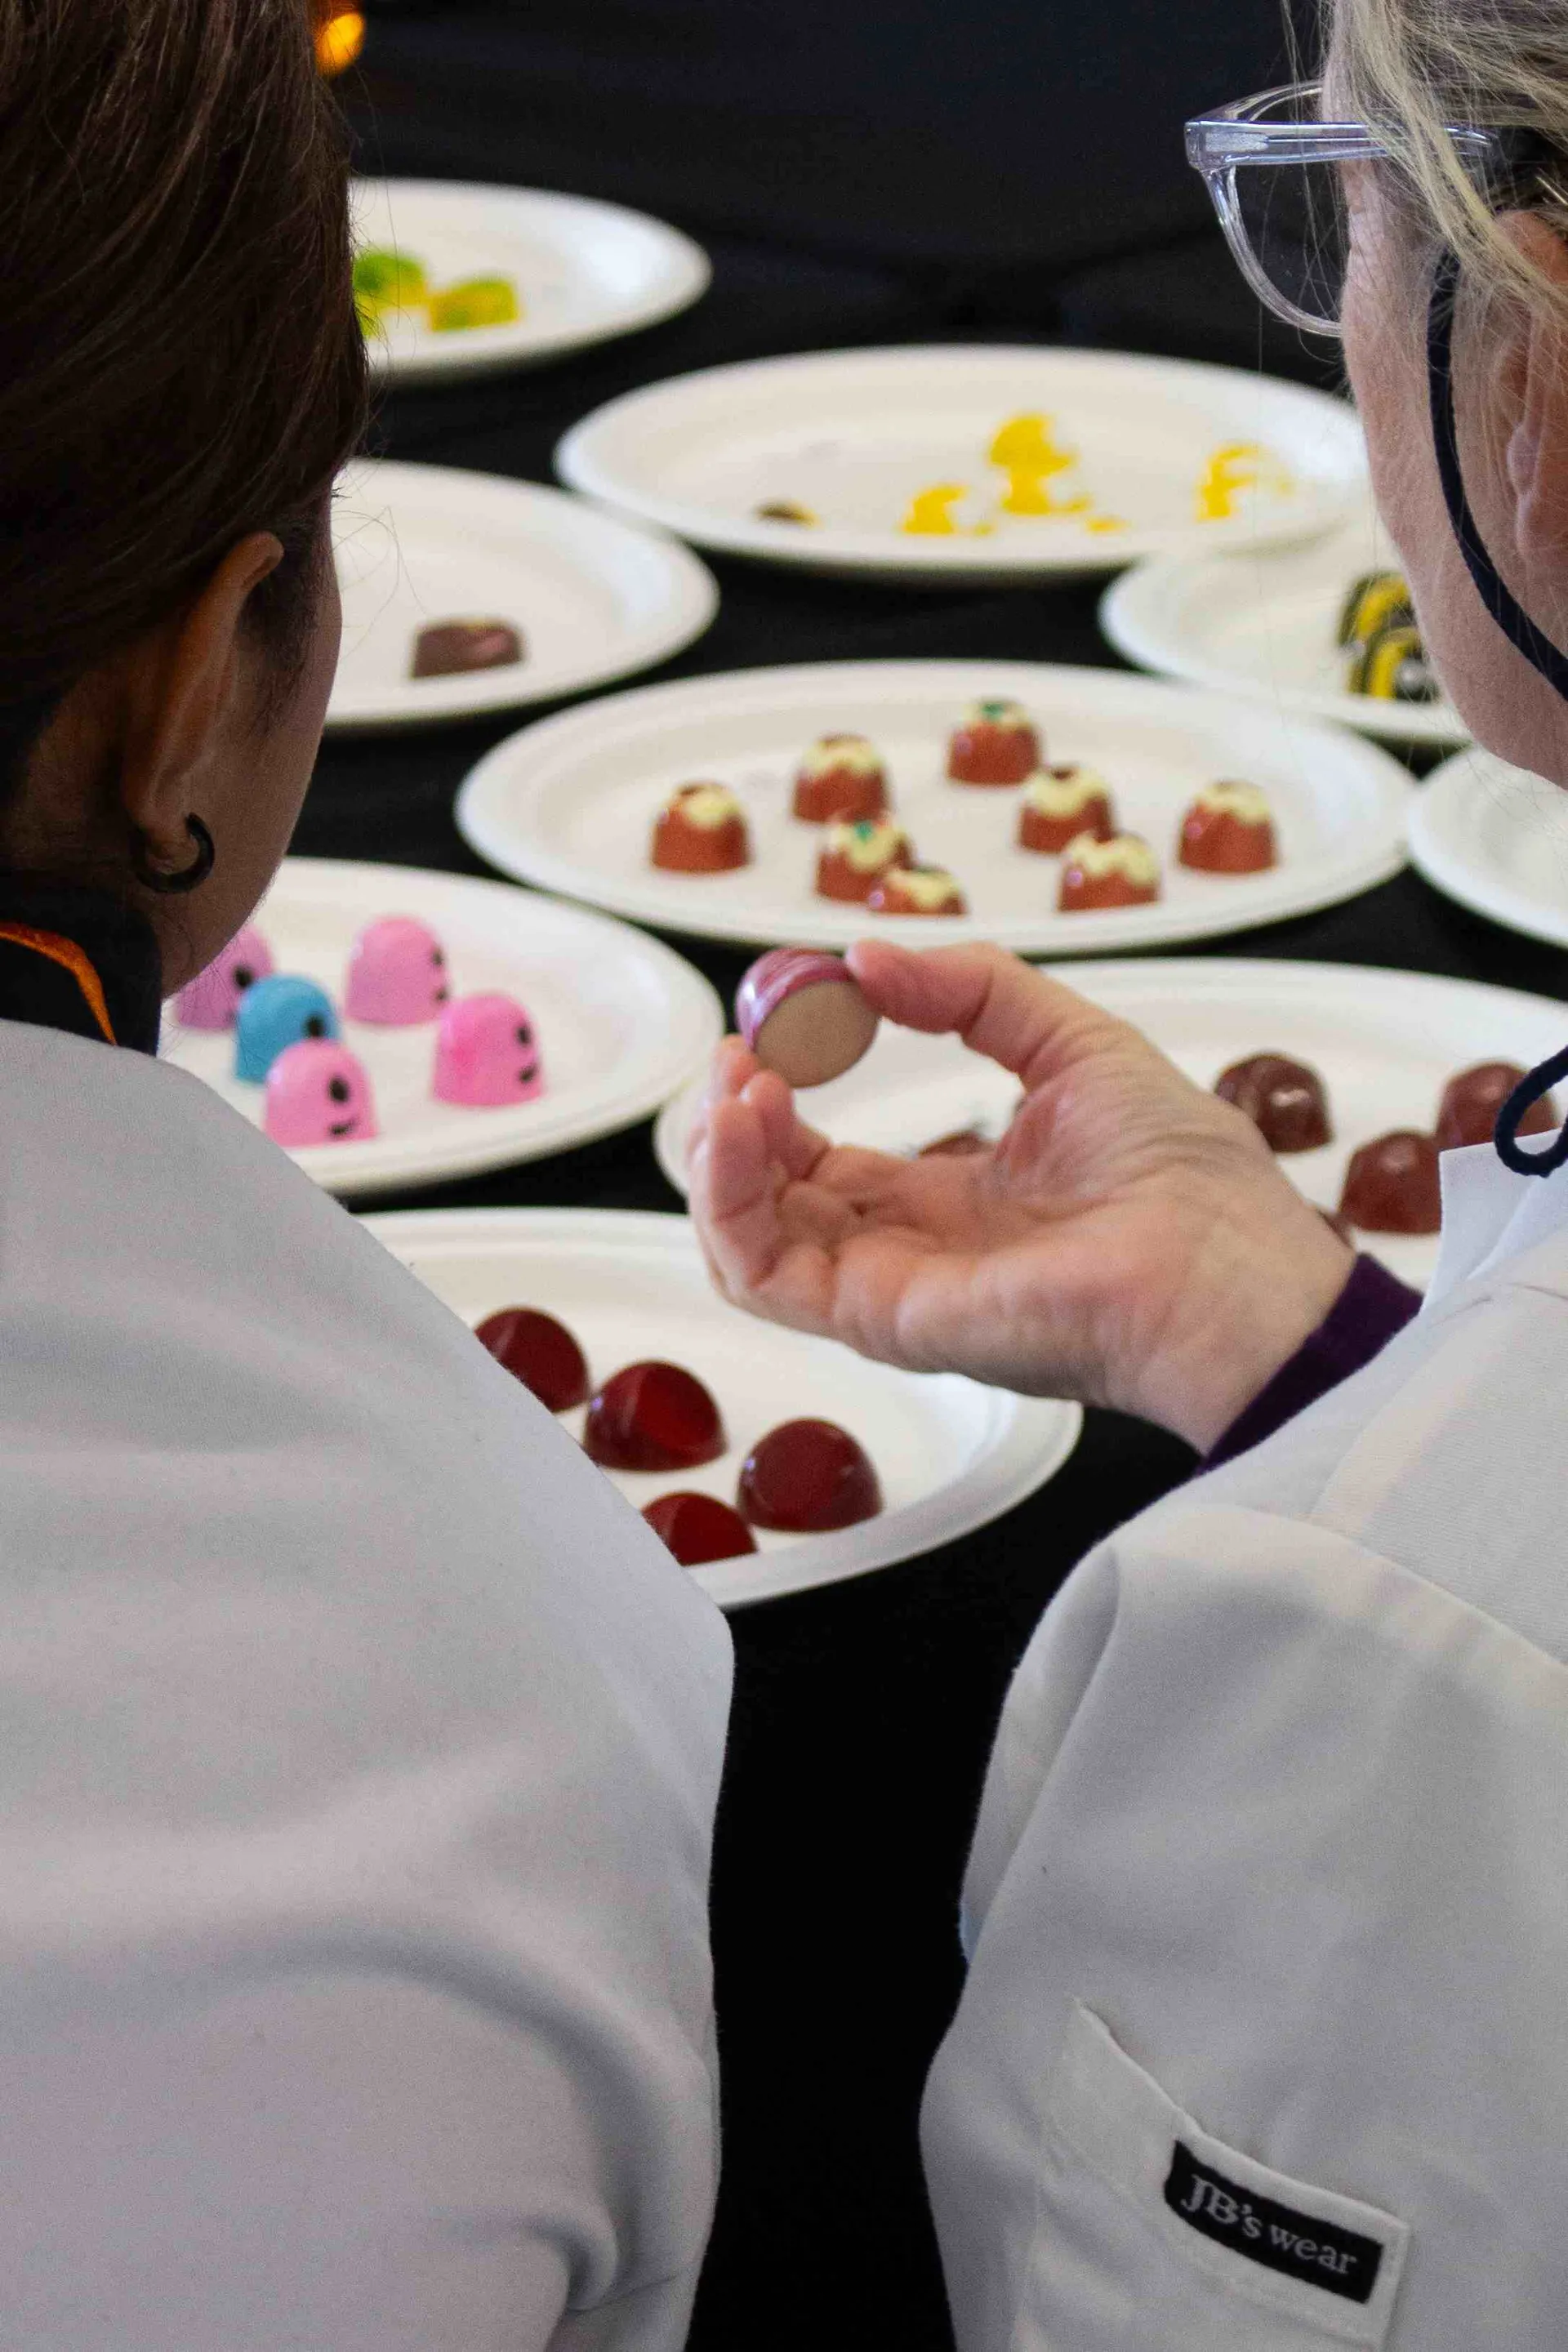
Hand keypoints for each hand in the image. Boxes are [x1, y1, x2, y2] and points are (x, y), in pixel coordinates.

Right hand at [687, 940, 1354, 1453]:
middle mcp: (904, 1253)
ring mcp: (885, 1290)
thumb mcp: (1066, 1040)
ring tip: (735, 1079)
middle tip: (735, 1050)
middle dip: (728, 1121)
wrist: (1225, 1262)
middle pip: (764, 1202)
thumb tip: (868, 957)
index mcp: (946, 1202)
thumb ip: (971, 991)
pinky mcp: (879, 1318)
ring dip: (714, 1156)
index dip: (776, 1097)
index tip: (767, 1030)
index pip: (818, 1162)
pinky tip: (746, 1121)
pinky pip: (758, 1276)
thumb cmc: (1182, 1174)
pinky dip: (728, 1199)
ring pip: (742, 1242)